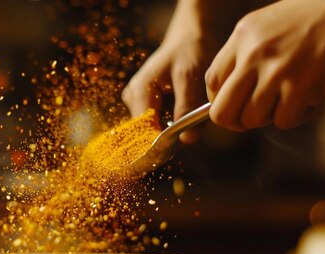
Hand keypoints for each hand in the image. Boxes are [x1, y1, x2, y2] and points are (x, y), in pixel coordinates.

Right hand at [122, 1, 227, 143]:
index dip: (160, 143)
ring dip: (173, 128)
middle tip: (192, 126)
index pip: (143, 131)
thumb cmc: (189, 51)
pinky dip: (173, 122)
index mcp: (139, 92)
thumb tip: (187, 140)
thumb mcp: (190, 77)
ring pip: (154, 129)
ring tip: (191, 114)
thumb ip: (187, 108)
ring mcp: (137, 102)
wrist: (189, 37)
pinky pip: (158, 122)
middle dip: (170, 135)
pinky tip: (184, 111)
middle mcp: (132, 99)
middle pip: (148, 132)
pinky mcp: (145, 104)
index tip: (181, 145)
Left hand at [205, 0, 324, 131]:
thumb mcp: (266, 26)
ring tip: (286, 101)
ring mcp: (276, 73)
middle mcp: (253, 55)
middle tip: (249, 119)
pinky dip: (295, 117)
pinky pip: (283, 121)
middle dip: (234, 122)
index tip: (232, 103)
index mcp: (241, 37)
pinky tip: (307, 101)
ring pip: (252, 120)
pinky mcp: (300, 88)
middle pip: (222, 111)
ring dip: (268, 118)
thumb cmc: (312, 19)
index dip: (218, 99)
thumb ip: (244, 55)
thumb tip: (229, 91)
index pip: (212, 81)